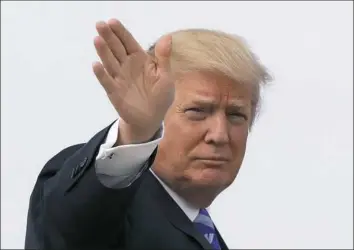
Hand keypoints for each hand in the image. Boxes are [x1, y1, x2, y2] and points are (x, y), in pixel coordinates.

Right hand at [92, 19, 172, 143]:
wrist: (152, 118)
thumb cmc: (159, 96)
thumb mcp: (166, 76)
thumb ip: (164, 58)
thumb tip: (168, 37)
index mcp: (139, 59)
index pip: (128, 42)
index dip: (121, 32)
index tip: (112, 21)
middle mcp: (127, 66)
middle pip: (116, 49)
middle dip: (109, 37)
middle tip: (100, 25)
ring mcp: (119, 78)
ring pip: (110, 62)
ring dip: (103, 52)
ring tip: (97, 39)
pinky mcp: (115, 92)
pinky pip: (108, 82)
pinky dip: (102, 74)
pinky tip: (96, 65)